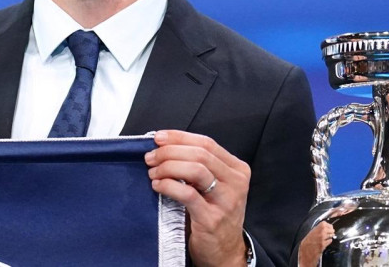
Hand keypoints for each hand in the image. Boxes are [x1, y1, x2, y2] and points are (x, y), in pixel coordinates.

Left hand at [146, 130, 249, 266]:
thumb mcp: (215, 187)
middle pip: (200, 153)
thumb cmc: (215, 216)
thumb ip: (199, 167)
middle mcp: (236, 182)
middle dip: (170, 151)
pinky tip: (158, 186)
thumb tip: (165, 147)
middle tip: (151, 157)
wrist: (225, 252)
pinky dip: (168, 186)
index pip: (206, 142)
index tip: (159, 137)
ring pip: (196, 169)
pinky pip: (188, 194)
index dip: (179, 137)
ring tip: (153, 172)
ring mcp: (227, 200)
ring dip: (168, 167)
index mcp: (237, 169)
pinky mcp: (212, 218)